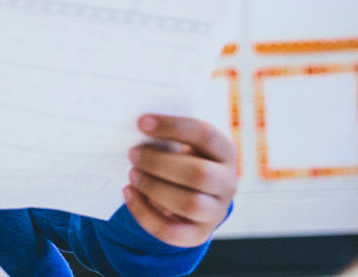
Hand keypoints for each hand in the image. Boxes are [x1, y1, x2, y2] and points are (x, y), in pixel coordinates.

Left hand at [123, 114, 237, 247]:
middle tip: (132, 154)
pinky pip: (171, 231)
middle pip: (199, 173)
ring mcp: (216, 212)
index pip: (206, 135)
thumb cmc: (181, 161)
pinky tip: (129, 193)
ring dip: (154, 188)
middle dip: (159, 163)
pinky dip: (144, 213)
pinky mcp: (198, 234)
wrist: (193, 198)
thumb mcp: (182, 145)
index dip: (173, 126)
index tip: (141, 122)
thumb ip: (167, 137)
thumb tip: (137, 127)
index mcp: (225, 152)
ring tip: (132, 175)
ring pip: (189, 204)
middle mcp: (228, 183)